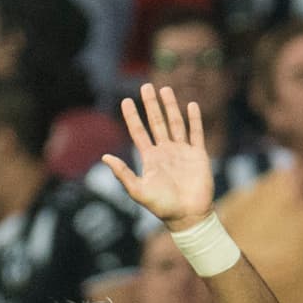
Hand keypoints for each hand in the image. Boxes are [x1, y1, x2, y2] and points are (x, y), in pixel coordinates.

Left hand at [101, 84, 214, 231]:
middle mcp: (166, 152)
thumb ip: (122, 173)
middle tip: (145, 86)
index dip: (132, 117)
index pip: (139, 132)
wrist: (188, 216)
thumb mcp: (138, 190)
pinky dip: (195, 119)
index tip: (126, 101)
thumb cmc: (162, 206)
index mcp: (151, 158)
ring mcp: (182, 152)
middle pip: (157, 122)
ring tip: (165, 89)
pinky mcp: (198, 155)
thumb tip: (105, 157)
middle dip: (151, 105)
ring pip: (176, 123)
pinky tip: (191, 105)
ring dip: (171, 107)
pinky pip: (196, 133)